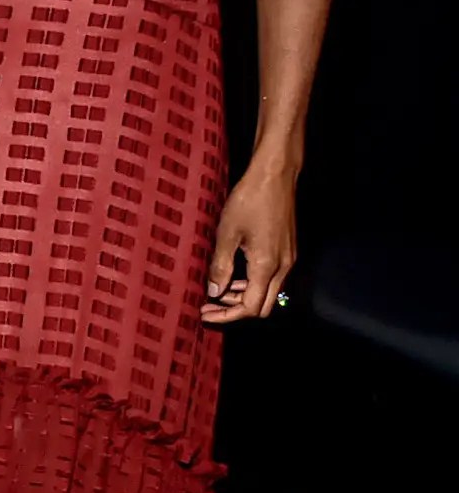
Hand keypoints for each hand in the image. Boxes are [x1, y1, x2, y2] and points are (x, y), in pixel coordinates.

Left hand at [201, 160, 297, 324]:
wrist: (275, 177)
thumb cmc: (249, 200)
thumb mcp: (227, 233)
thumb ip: (221, 266)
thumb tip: (214, 292)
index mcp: (267, 266)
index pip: (250, 307)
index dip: (227, 315)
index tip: (205, 314)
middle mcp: (283, 267)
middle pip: (263, 306)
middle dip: (236, 311)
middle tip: (210, 307)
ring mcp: (288, 259)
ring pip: (269, 292)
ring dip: (244, 297)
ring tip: (218, 292)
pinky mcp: (288, 250)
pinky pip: (272, 278)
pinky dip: (253, 283)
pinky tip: (234, 275)